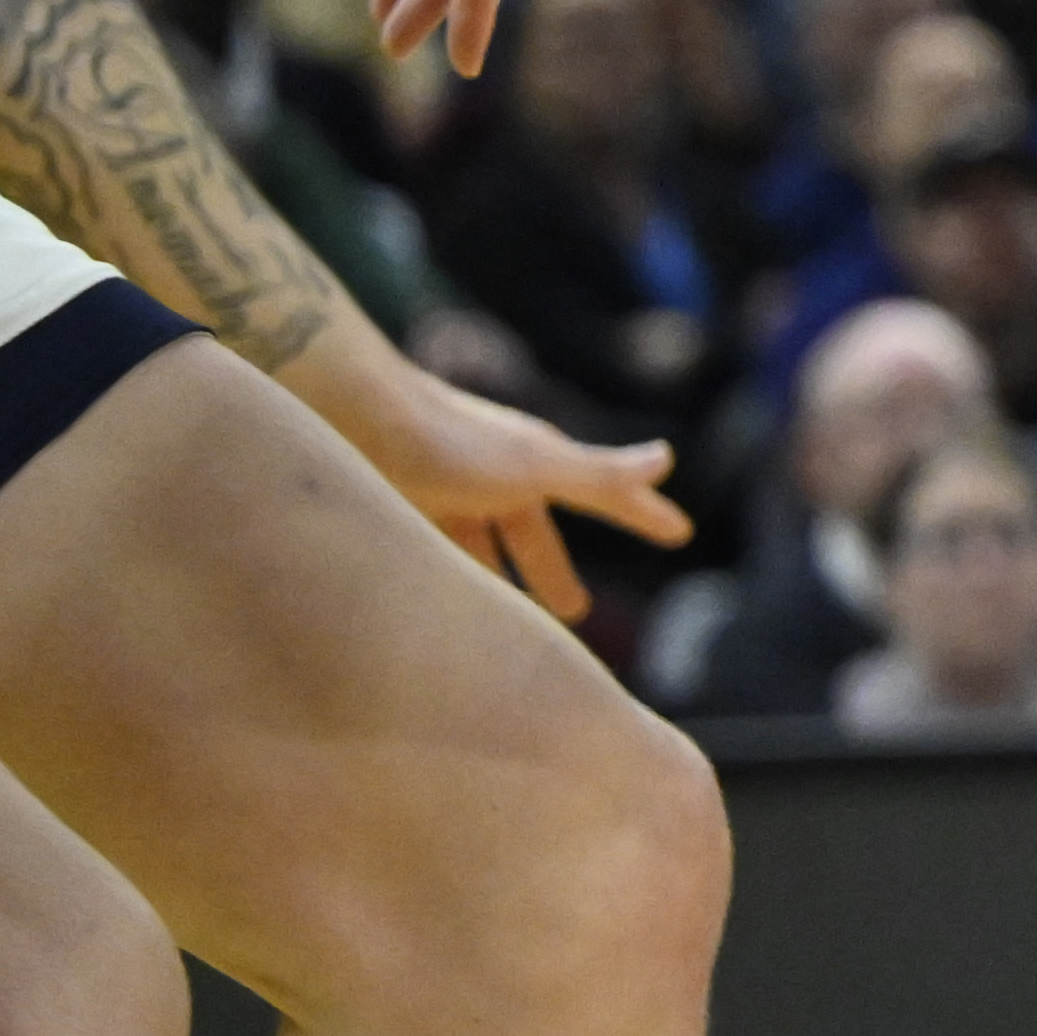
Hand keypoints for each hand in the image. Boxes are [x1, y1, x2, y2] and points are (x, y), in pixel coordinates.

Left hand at [310, 324, 686, 617]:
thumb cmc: (453, 443)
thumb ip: (598, 471)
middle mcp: (501, 475)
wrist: (358, 415)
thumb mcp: (535, 466)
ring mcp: (452, 489)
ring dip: (498, 579)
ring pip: (484, 545)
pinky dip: (452, 574)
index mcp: (540, 463)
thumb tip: (668, 459)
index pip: (606, 494)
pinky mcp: (407, 501)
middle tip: (575, 613)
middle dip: (554, 567)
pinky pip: (440, 548)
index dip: (642, 515)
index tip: (678, 534)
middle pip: (536, 532)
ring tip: (500, 619)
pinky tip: (439, 594)